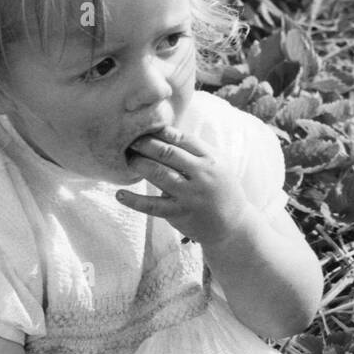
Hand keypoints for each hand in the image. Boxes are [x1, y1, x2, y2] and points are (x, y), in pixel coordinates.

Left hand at [115, 128, 254, 247]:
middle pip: (168, 153)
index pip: (182, 138)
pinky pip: (153, 206)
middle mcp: (202, 175)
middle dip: (145, 144)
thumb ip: (195, 150)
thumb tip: (165, 131)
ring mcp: (190, 195)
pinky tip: (119, 194)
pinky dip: (134, 201)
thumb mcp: (217, 164)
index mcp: (210, 158)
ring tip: (127, 159)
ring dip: (139, 164)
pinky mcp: (180, 214)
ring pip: (159, 174)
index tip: (145, 128)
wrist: (233, 225)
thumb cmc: (220, 189)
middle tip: (129, 140)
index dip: (160, 132)